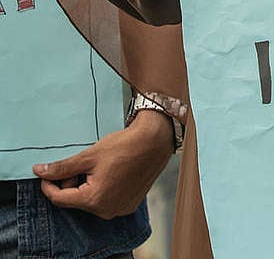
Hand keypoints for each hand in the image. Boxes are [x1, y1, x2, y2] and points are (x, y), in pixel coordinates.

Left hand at [33, 109, 174, 218]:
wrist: (154, 141)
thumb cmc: (123, 146)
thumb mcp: (89, 155)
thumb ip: (63, 167)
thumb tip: (40, 171)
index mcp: (94, 199)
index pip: (60, 199)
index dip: (49, 185)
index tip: (45, 173)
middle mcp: (106, 210)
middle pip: (76, 201)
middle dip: (71, 184)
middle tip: (78, 164)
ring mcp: (119, 209)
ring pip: (91, 201)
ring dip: (86, 186)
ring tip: (95, 166)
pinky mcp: (129, 205)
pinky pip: (106, 201)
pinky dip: (101, 189)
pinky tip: (108, 172)